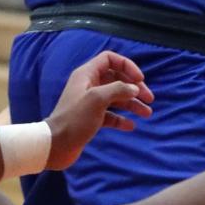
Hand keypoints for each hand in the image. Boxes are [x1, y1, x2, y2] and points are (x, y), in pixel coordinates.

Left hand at [46, 52, 153, 170]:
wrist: (55, 145)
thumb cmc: (75, 118)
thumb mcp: (98, 99)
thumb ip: (119, 89)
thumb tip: (134, 88)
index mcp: (87, 75)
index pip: (110, 59)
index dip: (127, 66)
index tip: (139, 79)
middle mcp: (89, 86)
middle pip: (117, 79)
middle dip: (134, 88)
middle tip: (149, 98)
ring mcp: (90, 103)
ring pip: (116, 98)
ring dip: (132, 104)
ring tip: (147, 113)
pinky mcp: (91, 119)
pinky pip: (111, 115)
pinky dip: (122, 118)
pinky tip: (131, 125)